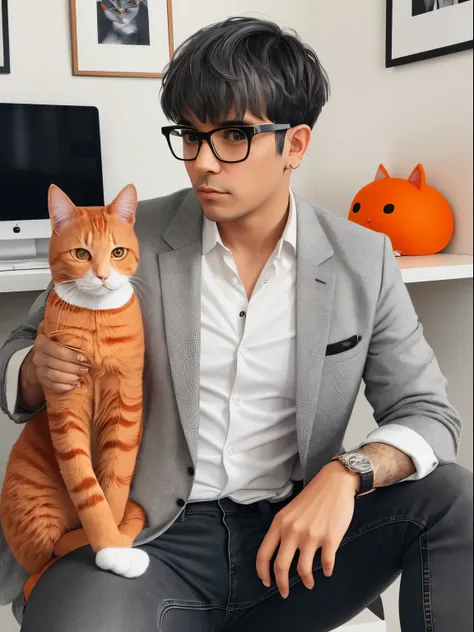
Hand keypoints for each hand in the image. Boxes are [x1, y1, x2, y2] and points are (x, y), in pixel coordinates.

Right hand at [28, 333, 90, 394]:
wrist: (46, 356)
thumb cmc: (59, 346)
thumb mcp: (62, 339)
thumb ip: (71, 340)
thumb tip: (89, 346)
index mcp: (42, 343)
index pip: (57, 350)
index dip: (71, 356)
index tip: (84, 359)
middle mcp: (38, 357)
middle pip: (57, 364)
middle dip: (74, 368)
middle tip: (85, 369)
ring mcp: (39, 369)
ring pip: (54, 376)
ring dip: (70, 378)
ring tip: (81, 378)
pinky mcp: (41, 380)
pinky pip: (52, 386)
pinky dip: (65, 387)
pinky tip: (74, 385)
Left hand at [256, 461, 358, 598]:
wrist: (335, 483)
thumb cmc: (313, 497)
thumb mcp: (289, 511)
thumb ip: (283, 530)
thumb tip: (279, 554)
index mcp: (280, 523)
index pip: (264, 553)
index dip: (263, 572)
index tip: (266, 583)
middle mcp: (293, 531)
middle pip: (281, 567)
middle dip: (281, 585)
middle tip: (284, 593)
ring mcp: (311, 536)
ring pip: (303, 570)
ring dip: (306, 581)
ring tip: (309, 583)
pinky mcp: (330, 539)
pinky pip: (326, 564)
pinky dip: (326, 571)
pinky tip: (326, 571)